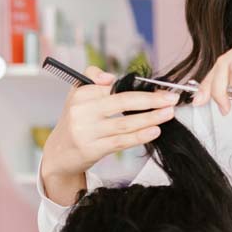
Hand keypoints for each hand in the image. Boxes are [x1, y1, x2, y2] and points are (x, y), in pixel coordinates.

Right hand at [40, 66, 179, 203]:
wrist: (59, 153)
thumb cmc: (76, 120)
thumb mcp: (77, 94)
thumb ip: (93, 77)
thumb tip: (110, 77)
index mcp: (81, 94)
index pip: (114, 87)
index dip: (140, 88)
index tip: (161, 89)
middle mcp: (82, 111)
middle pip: (122, 102)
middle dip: (151, 100)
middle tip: (171, 99)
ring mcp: (87, 132)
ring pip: (125, 123)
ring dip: (150, 118)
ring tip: (168, 114)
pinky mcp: (93, 149)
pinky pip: (121, 141)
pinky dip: (140, 136)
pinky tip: (155, 131)